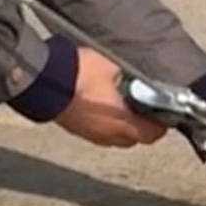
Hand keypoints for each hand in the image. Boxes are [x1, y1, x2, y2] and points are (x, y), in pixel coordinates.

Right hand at [52, 47, 167, 148]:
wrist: (43, 80)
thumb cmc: (78, 73)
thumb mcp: (112, 66)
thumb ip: (131, 77)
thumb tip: (141, 79)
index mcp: (122, 120)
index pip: (153, 133)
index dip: (161, 124)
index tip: (162, 112)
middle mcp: (109, 134)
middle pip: (135, 139)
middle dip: (143, 126)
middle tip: (143, 108)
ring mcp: (92, 135)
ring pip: (117, 139)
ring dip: (124, 127)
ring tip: (122, 107)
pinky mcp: (78, 131)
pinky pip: (101, 134)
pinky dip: (107, 125)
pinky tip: (102, 108)